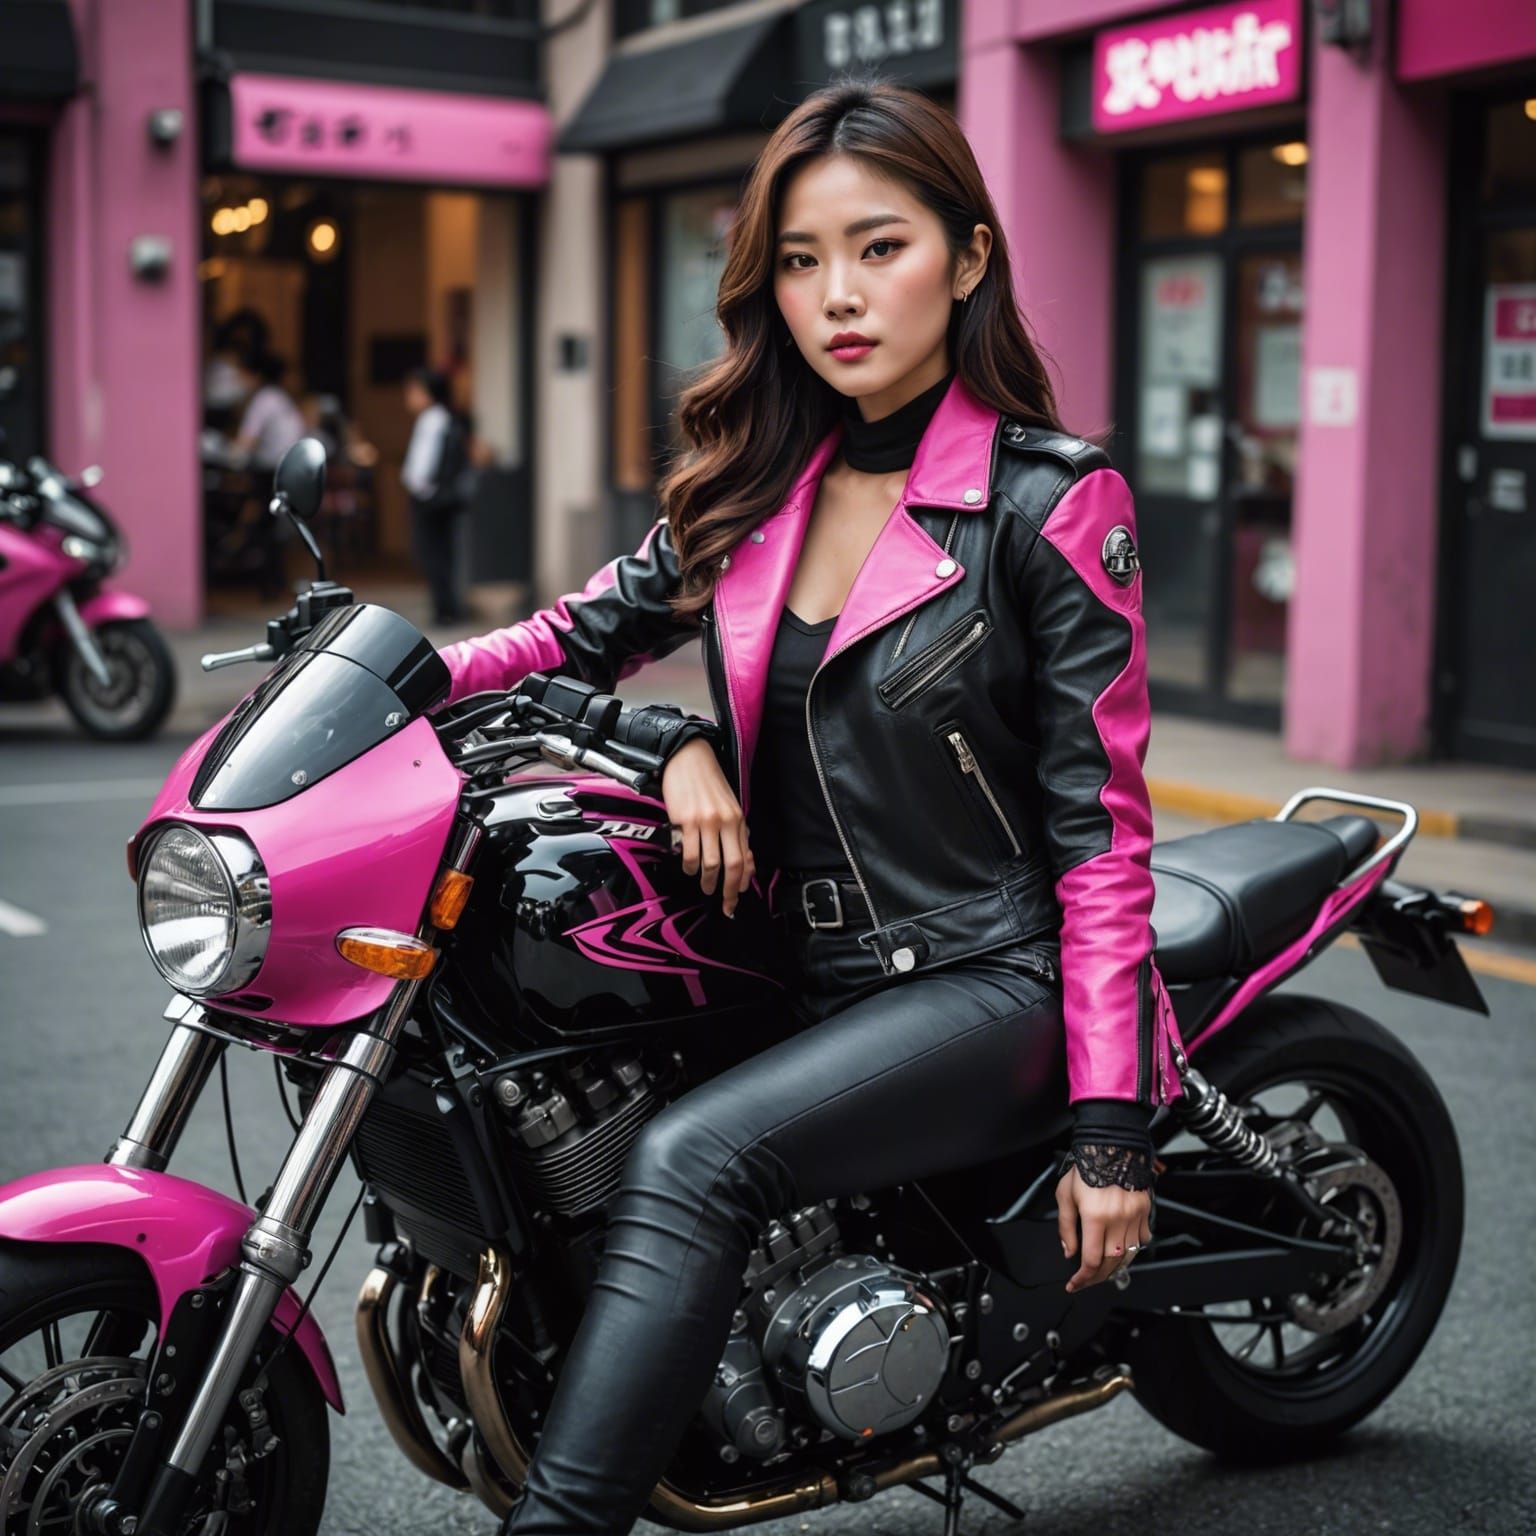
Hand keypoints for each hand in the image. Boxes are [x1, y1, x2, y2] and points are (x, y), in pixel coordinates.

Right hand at [661, 738, 755, 916]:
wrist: (688, 758)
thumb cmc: (708, 783)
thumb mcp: (729, 806)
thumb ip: (735, 832)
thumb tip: (743, 861)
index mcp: (738, 819)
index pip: (745, 858)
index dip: (742, 883)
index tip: (737, 898)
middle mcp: (726, 821)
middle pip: (732, 865)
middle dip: (728, 891)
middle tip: (725, 905)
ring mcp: (706, 822)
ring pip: (710, 864)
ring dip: (707, 881)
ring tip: (704, 886)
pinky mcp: (686, 820)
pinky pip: (690, 853)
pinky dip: (690, 866)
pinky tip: (689, 867)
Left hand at [1055, 1164, 1151, 1292]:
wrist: (1111, 1145)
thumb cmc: (1086, 1167)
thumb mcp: (1065, 1195)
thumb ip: (1066, 1227)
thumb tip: (1069, 1252)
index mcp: (1095, 1217)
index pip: (1091, 1260)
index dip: (1082, 1278)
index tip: (1074, 1283)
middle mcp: (1117, 1220)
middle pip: (1111, 1263)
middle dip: (1097, 1277)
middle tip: (1086, 1280)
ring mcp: (1134, 1216)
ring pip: (1129, 1255)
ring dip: (1115, 1265)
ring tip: (1103, 1268)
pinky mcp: (1145, 1211)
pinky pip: (1143, 1239)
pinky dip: (1133, 1248)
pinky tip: (1122, 1247)